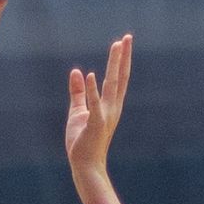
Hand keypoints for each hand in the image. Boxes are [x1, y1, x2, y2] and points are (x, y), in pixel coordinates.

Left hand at [65, 34, 132, 171]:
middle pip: (119, 77)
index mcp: (110, 104)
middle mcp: (112, 107)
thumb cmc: (83, 141)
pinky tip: (91, 75)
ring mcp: (106, 115)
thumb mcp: (78, 111)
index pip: (118, 78)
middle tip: (127, 37)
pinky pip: (94, 104)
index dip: (121, 60)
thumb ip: (78, 92)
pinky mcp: (95, 123)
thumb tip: (76, 71)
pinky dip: (93, 90)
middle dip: (123, 57)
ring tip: (116, 46)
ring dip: (114, 65)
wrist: (86, 165)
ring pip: (111, 85)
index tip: (123, 42)